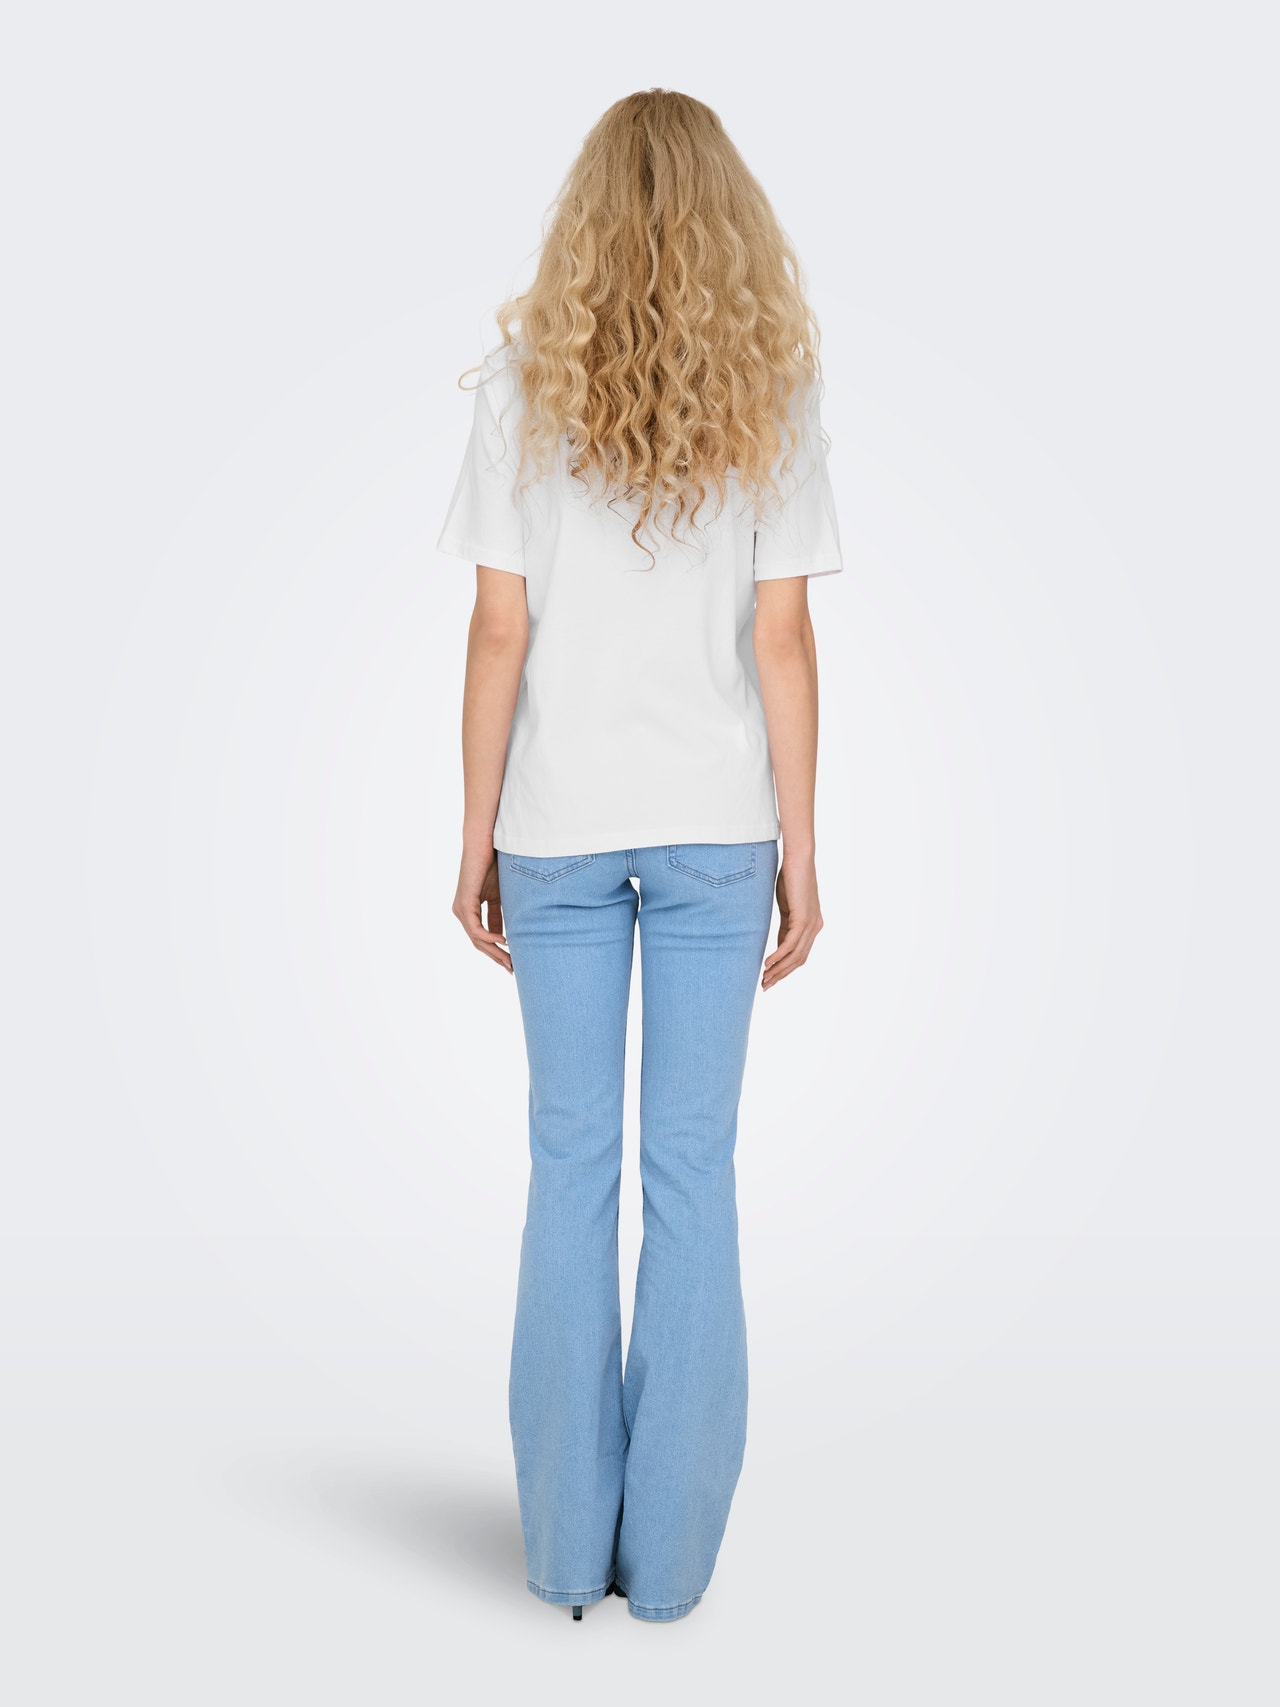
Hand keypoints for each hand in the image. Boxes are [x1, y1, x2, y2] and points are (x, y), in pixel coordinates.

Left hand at [452, 843, 511, 972]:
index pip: (482, 938)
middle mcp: (461, 913)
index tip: (511, 962)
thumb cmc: (492, 866)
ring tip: (510, 960)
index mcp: (469, 911)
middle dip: (496, 957)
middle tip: (512, 969)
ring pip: (476, 939)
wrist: (484, 845)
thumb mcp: (499, 897)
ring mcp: (461, 909)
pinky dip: (490, 937)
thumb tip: (505, 936)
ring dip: (494, 951)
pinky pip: (476, 928)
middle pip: (478, 943)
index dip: (497, 951)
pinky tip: (504, 941)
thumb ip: (498, 916)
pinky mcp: (464, 904)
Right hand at [762, 854, 823, 989]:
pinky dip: (778, 956)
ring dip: (778, 969)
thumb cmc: (790, 877)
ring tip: (764, 978)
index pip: (799, 955)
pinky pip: (790, 944)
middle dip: (781, 975)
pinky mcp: (803, 918)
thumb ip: (784, 926)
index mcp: (812, 926)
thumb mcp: (786, 907)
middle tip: (765, 985)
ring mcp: (811, 924)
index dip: (784, 969)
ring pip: (795, 956)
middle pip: (798, 960)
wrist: (798, 858)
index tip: (769, 978)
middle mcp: (815, 927)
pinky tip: (767, 964)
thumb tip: (777, 946)